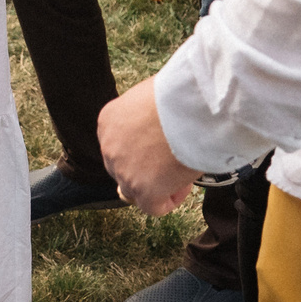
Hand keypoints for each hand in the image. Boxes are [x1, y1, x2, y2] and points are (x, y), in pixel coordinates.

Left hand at [96, 78, 202, 215]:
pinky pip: (152, 207)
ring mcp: (123, 169)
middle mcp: (109, 146)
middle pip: (123, 168)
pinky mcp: (142, 188)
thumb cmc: (180, 94)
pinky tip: (183, 187)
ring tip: (181, 171)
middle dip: (146, 168)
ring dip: (158, 184)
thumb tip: (159, 126)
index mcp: (109, 121)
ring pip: (135, 189)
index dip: (142, 149)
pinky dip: (168, 201)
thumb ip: (146, 115)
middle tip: (173, 160)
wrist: (191, 104)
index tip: (163, 145)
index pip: (119, 146)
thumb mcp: (151, 97)